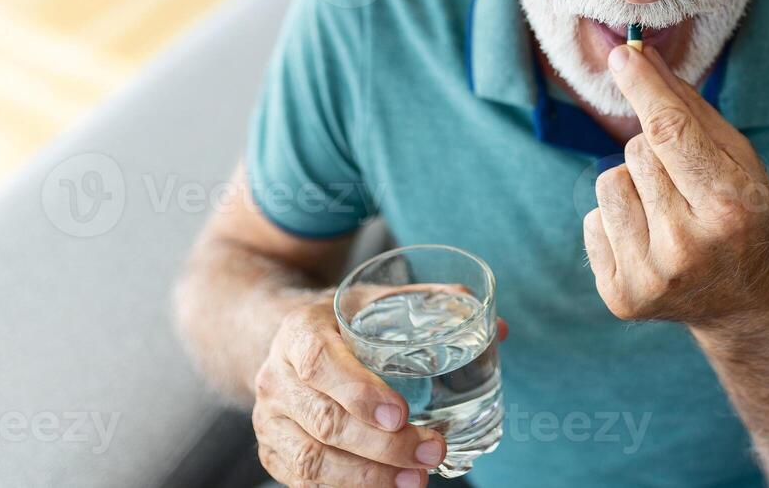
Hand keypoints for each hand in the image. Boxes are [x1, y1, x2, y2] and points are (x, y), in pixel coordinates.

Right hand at [252, 291, 507, 486]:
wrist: (286, 342)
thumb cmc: (344, 322)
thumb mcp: (378, 300)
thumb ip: (433, 305)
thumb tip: (499, 328)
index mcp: (300, 331)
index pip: (320, 362)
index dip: (359, 391)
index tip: (401, 414)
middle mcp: (277, 376)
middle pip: (324, 420)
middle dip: (381, 445)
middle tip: (431, 450)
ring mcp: (270, 419)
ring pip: (313, 459)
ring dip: (367, 477)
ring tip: (416, 479)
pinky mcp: (274, 450)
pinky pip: (305, 481)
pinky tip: (388, 487)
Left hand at [583, 44, 768, 326]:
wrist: (749, 306)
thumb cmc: (749, 219)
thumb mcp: (741, 161)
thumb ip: (690, 108)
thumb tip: (640, 56)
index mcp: (728, 207)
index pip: (670, 132)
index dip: (644, 88)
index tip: (622, 56)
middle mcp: (687, 247)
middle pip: (635, 151)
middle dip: (653, 151)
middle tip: (685, 182)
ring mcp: (651, 277)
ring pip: (607, 182)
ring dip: (632, 185)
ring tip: (666, 212)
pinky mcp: (621, 298)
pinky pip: (592, 222)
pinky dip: (616, 222)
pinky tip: (650, 241)